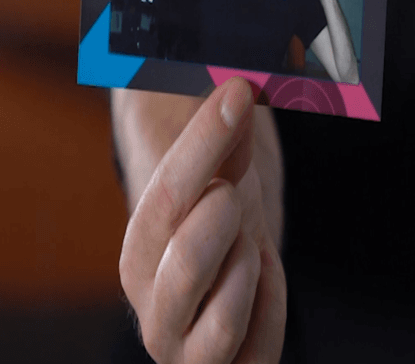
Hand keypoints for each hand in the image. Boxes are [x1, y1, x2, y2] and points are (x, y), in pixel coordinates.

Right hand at [119, 78, 286, 363]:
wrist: (231, 274)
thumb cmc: (221, 214)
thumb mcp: (221, 168)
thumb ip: (221, 130)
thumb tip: (232, 79)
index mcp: (140, 247)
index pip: (165, 195)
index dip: (205, 142)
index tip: (239, 92)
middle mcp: (153, 303)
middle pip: (183, 264)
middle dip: (224, 220)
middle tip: (235, 192)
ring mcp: (187, 345)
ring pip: (222, 321)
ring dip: (249, 269)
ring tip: (248, 244)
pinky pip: (260, 351)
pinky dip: (274, 308)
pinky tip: (264, 274)